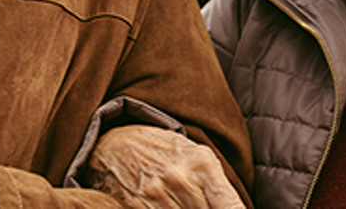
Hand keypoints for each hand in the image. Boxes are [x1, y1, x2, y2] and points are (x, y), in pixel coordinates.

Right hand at [83, 125, 244, 208]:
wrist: (112, 144)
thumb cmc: (158, 148)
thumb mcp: (193, 153)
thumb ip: (214, 181)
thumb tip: (233, 208)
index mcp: (201, 161)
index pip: (229, 204)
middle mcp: (180, 178)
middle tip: (200, 204)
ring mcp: (157, 193)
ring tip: (182, 202)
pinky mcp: (136, 206)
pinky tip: (168, 205)